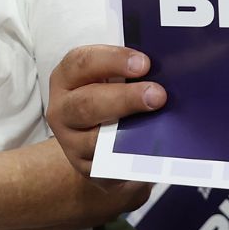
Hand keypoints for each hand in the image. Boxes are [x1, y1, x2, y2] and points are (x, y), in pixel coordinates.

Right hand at [47, 45, 163, 185]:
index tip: (145, 63)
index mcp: (67, 77)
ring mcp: (71, 143)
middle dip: (125, 98)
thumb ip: (130, 71)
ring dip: (128, 132)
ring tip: (157, 125)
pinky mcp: (86, 169)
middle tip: (157, 95)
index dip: (114, 60)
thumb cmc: (110, 97)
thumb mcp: (112, 78)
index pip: (83, 62)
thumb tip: (165, 68)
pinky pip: (108, 166)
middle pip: (87, 103)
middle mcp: (62, 109)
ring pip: (94, 140)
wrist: (100, 145)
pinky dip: (129, 158)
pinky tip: (151, 150)